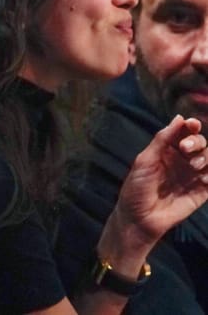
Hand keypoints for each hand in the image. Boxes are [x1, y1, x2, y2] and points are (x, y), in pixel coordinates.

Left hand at [113, 115, 207, 249]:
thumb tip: (179, 118)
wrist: (139, 218)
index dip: (191, 126)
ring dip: (205, 157)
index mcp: (167, 150)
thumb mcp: (146, 161)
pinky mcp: (201, 192)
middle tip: (185, 148)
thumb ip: (162, 139)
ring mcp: (192, 176)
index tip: (192, 124)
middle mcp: (182, 160)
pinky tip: (203, 178)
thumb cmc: (136, 188)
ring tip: (193, 165)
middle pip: (200, 143)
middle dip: (196, 141)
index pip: (184, 133)